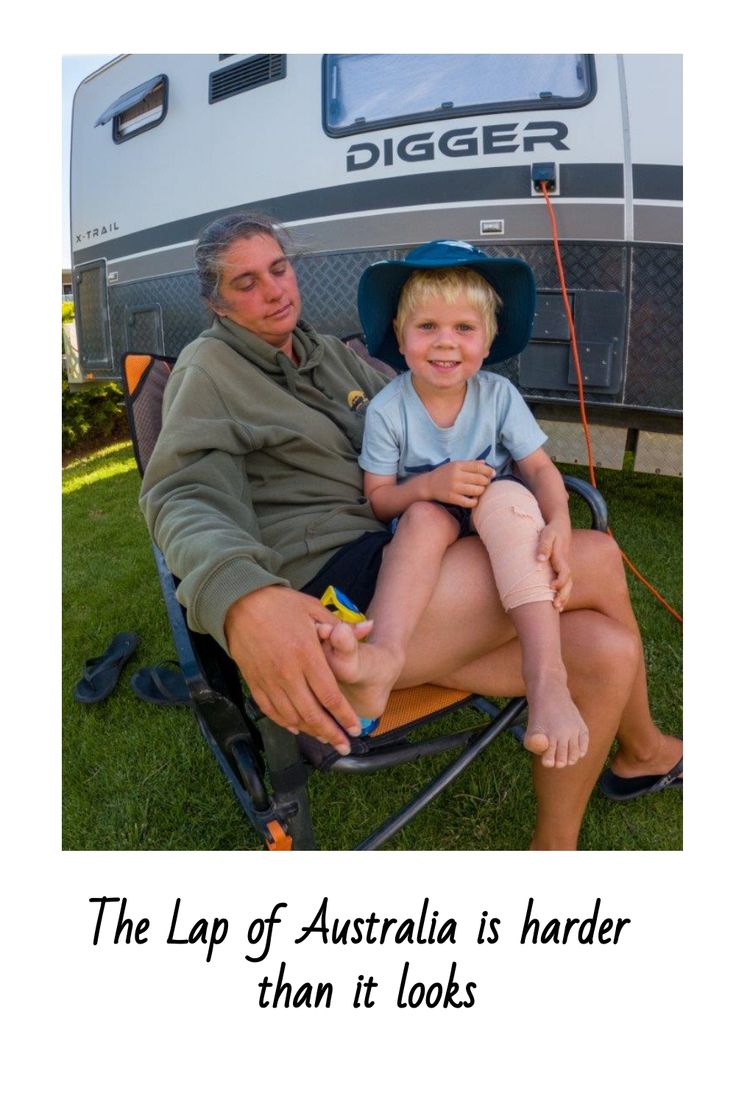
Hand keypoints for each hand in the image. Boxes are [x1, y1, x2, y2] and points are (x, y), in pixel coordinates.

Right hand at [224, 587, 360, 753]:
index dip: (344, 716)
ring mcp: (269, 680)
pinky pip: (270, 710)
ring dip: (310, 731)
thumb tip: (370, 627)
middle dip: (330, 733)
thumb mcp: (312, 608)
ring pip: (291, 716)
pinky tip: (296, 728)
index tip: (355, 729)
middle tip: (344, 746)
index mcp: (306, 655)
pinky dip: (284, 723)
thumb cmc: (278, 604)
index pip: (330, 695)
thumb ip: (341, 625)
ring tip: (325, 739)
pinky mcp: (254, 682)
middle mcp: (287, 673)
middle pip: (312, 713)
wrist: (237, 602)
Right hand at [427, 461, 493, 506]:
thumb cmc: (444, 473)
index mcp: (458, 465)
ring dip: (481, 491)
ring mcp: (454, 488)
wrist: (428, 485)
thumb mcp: (455, 465)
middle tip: (486, 483)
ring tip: (479, 490)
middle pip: (480, 479)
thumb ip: (470, 463)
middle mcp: (456, 476)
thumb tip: (485, 462)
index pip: (478, 467)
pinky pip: (469, 502)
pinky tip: (474, 499)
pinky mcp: (452, 498)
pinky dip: (474, 501)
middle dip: (486, 481)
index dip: (488, 470)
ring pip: (477, 491)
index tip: (492, 474)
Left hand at [537, 518, 572, 609]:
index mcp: (561, 557)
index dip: (559, 580)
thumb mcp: (546, 535)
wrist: (560, 526)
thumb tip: (540, 559)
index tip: (551, 587)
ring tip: (558, 608)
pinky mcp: (561, 570)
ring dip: (564, 597)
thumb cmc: (551, 530)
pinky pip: (565, 584)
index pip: (564, 572)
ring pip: (568, 585)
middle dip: (563, 595)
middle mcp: (564, 564)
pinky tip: (558, 606)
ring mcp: (564, 568)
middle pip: (568, 582)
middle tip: (556, 606)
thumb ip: (543, 546)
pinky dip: (563, 595)